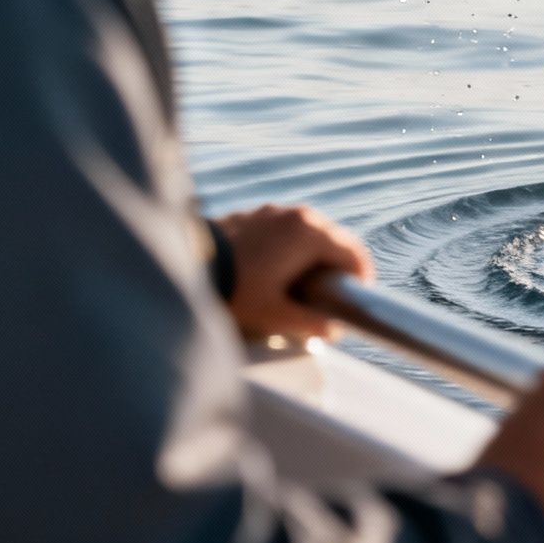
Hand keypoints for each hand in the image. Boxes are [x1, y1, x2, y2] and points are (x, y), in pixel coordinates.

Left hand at [213, 204, 372, 340]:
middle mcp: (295, 215)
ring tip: (298, 287)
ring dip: (310, 258)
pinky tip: (271, 274)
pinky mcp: (250, 216)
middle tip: (328, 298)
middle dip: (335, 269)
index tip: (356, 300)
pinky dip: (286, 250)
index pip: (354, 253)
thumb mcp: (277, 316)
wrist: (183, 268)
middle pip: (331, 241)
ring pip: (305, 234)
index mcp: (310, 233)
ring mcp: (271, 212)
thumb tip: (333, 330)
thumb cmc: (234, 291)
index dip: (360, 279)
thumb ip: (313, 325)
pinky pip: (281, 231)